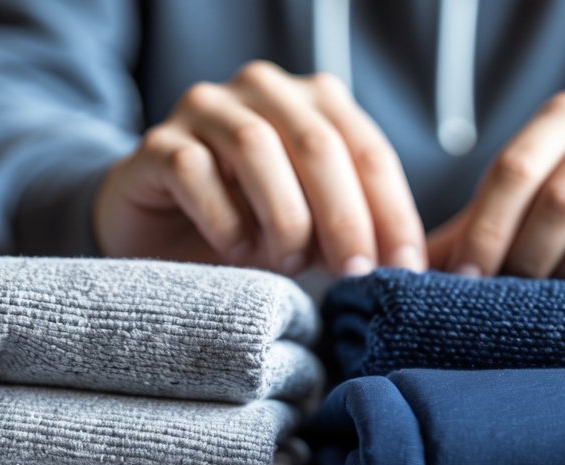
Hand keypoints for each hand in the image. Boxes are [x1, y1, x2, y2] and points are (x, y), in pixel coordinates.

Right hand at [94, 60, 425, 275]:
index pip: (368, 150)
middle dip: (345, 218)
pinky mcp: (158, 142)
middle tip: (355, 275)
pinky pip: (195, 171)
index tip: (406, 270)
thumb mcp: (316, 228)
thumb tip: (403, 267)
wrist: (159, 235)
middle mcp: (262, 90)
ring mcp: (205, 109)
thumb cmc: (251, 230)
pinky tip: (234, 251)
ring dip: (283, 217)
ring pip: (256, 149)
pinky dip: (224, 220)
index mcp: (315, 101)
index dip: (393, 212)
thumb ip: (354, 229)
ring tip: (288, 261)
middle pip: (317, 144)